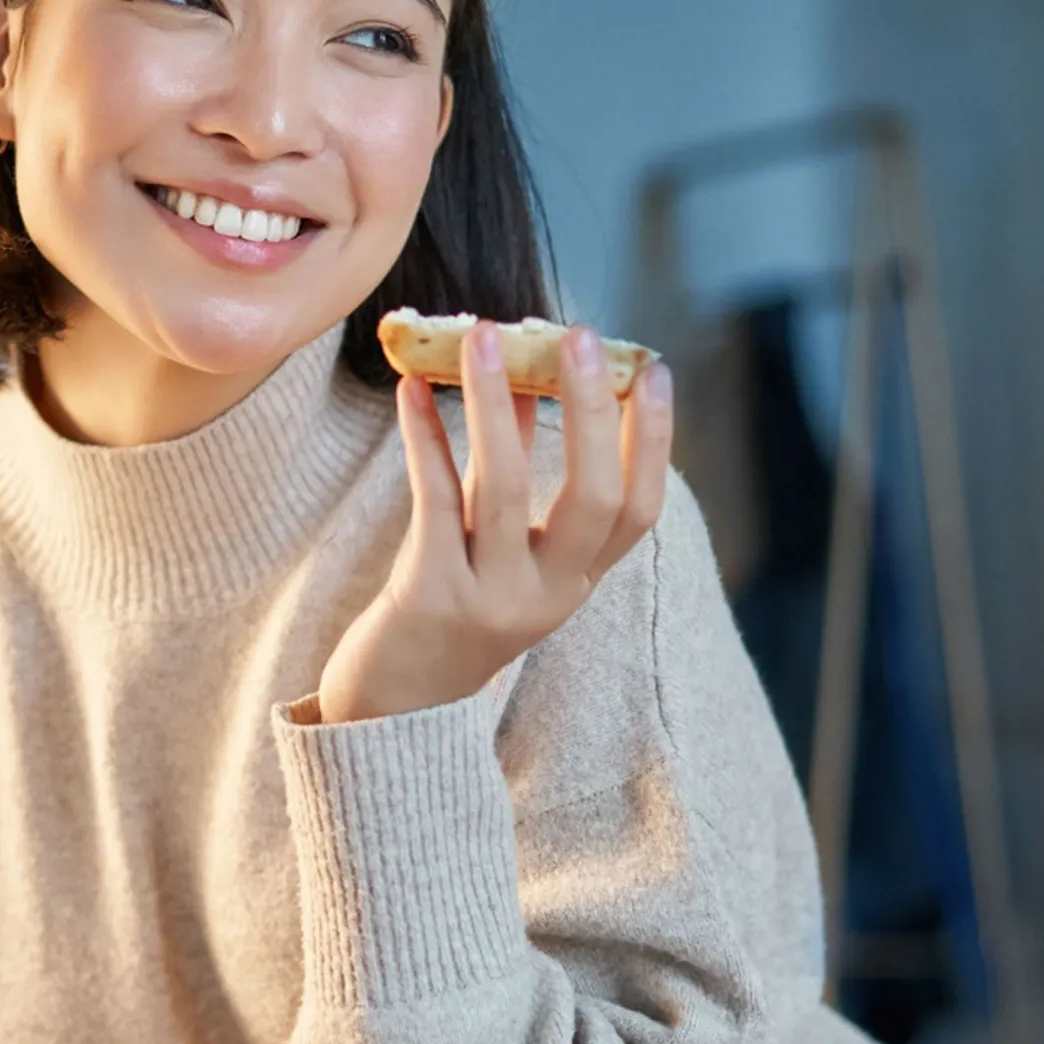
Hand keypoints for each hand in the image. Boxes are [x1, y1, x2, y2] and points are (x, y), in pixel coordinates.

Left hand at [316, 322, 674, 723]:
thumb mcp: (499, 554)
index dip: (652, 442)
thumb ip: (513, 480)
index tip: (654, 372)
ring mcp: (490, 599)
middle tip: (576, 336)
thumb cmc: (447, 612)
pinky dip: (425, 437)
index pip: (638, 511)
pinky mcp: (428, 596)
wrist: (389, 707)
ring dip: (494, 404)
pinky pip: (433, 500)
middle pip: (591, 498)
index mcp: (576, 583)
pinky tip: (411, 389)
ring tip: (481, 336)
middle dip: (588, 412)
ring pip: (503, 489)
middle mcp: (546, 596)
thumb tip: (521, 376)